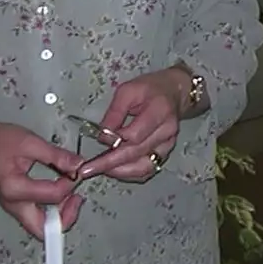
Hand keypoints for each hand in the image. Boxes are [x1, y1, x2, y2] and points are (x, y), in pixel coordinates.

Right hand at [0, 119, 82, 239]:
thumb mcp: (30, 142)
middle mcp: (12, 204)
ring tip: (69, 192)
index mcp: (14, 188)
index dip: (69, 184)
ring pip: (41, 227)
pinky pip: (37, 218)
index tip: (74, 170)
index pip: (52, 196)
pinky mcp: (16, 206)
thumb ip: (56, 156)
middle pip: (43, 230)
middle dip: (66, 217)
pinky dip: (52, 210)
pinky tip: (59, 192)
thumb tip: (78, 165)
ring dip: (60, 215)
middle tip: (76, 197)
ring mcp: (13, 208)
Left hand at [75, 68, 188, 182]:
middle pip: (137, 153)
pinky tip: (115, 171)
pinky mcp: (166, 152)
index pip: (135, 135)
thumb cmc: (150, 89)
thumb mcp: (128, 90)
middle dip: (110, 163)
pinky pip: (148, 169)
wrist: (174, 92)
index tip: (99, 139)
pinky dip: (131, 174)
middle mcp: (167, 131)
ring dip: (120, 172)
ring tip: (100, 170)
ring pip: (144, 167)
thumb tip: (102, 135)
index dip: (115, 141)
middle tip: (88, 169)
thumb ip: (115, 112)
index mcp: (159, 111)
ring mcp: (168, 144)